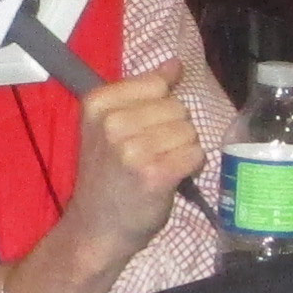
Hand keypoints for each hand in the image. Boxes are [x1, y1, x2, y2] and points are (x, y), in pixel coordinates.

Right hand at [0, 72, 207, 292]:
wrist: (95, 229)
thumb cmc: (107, 177)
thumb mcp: (112, 126)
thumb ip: (144, 92)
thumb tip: (175, 63)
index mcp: (98, 103)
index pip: (157, 84)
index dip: (160, 108)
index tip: (141, 131)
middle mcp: (112, 123)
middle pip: (177, 107)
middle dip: (173, 130)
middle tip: (149, 156)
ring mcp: (132, 149)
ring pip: (189, 130)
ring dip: (183, 150)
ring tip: (159, 168)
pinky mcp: (154, 174)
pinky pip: (196, 154)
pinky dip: (190, 168)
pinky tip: (170, 180)